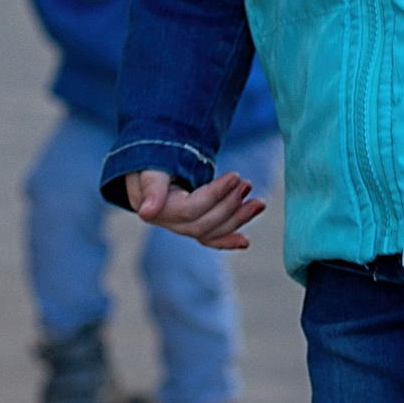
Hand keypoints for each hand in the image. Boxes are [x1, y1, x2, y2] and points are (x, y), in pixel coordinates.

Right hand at [123, 168, 264, 249]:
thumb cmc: (148, 161)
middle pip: (203, 224)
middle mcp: (168, 223)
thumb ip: (151, 187)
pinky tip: (245, 241)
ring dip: (237, 219)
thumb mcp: (148, 167)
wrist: (144, 164)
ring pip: (211, 231)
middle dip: (229, 205)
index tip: (235, 176)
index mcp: (157, 209)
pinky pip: (210, 238)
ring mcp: (180, 227)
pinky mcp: (191, 226)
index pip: (190, 209)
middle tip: (247, 183)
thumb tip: (147, 213)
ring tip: (259, 203)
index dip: (215, 195)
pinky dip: (228, 240)